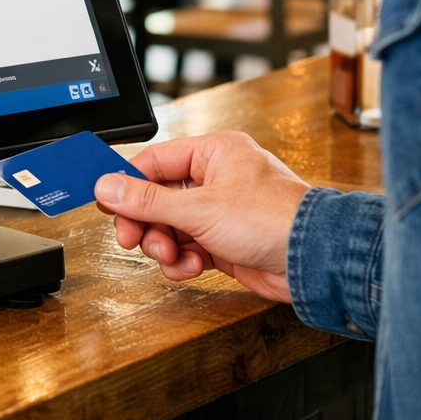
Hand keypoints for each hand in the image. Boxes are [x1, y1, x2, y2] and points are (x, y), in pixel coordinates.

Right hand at [95, 131, 309, 303]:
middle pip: (158, 197)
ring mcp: (220, 212)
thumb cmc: (275, 219)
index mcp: (213, 153)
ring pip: (170, 226)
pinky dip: (182, 260)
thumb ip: (148, 200)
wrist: (313, 261)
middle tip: (132, 237)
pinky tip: (190, 266)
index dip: (127, 183)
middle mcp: (216, 179)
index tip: (107, 202)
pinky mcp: (224, 242)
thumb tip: (109, 187)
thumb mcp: (199, 208)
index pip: (154, 161)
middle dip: (145, 222)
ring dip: (163, 244)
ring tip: (170, 255)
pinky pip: (187, 247)